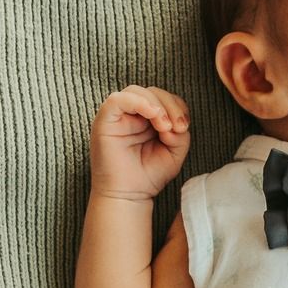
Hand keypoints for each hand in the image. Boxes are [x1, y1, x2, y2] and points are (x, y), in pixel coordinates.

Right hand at [89, 85, 190, 201]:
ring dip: (157, 105)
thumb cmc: (148, 175)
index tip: (183, 128)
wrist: (128, 196)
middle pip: (153, 92)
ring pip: (136, 91)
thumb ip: (179, 133)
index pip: (164, 99)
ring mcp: (117, 116)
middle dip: (170, 106)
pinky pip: (117, 99)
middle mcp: (131, 114)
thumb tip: (172, 122)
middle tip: (177, 127)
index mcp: (147, 119)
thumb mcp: (174, 152)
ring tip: (164, 127)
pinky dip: (138, 102)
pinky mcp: (105, 120)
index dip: (177, 108)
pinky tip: (152, 114)